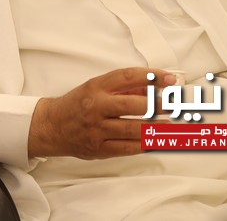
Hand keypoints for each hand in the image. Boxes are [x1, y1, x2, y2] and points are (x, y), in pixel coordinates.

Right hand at [29, 67, 176, 159]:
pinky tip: (156, 140)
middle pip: (133, 105)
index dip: (151, 76)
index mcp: (96, 87)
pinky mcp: (99, 148)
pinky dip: (145, 144)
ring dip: (156, 127)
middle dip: (159, 105)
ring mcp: (98, 129)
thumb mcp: (96, 87)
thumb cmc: (77, 104)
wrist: (51, 126)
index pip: (127, 77)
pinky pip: (128, 148)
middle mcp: (96, 107)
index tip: (169, 78)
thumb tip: (153, 88)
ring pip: (133, 129)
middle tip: (175, 105)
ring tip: (170, 124)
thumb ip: (123, 88)